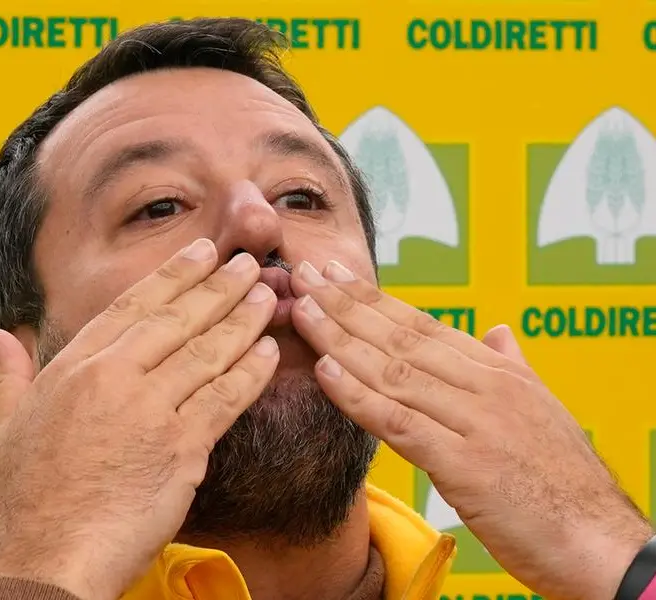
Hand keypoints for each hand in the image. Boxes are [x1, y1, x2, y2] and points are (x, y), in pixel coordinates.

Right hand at [0, 239, 278, 599]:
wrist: (49, 556)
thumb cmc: (29, 497)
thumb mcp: (5, 427)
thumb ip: (6, 376)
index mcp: (74, 367)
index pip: (133, 305)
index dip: (173, 275)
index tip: (202, 253)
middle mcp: (113, 378)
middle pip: (177, 319)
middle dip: (218, 286)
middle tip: (248, 262)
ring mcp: (150, 411)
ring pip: (206, 352)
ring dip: (243, 321)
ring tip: (268, 295)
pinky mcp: (181, 449)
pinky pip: (224, 400)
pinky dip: (251, 374)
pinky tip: (270, 353)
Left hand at [290, 259, 652, 599]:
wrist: (601, 542)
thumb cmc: (564, 479)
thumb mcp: (541, 409)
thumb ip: (511, 366)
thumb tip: (498, 331)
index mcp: (497, 371)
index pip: (422, 323)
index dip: (372, 299)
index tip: (334, 278)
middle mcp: (484, 385)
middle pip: (400, 336)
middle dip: (345, 305)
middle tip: (302, 275)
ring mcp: (475, 422)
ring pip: (393, 370)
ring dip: (339, 339)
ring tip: (299, 311)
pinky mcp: (465, 465)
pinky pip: (399, 422)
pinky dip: (357, 395)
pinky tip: (324, 371)